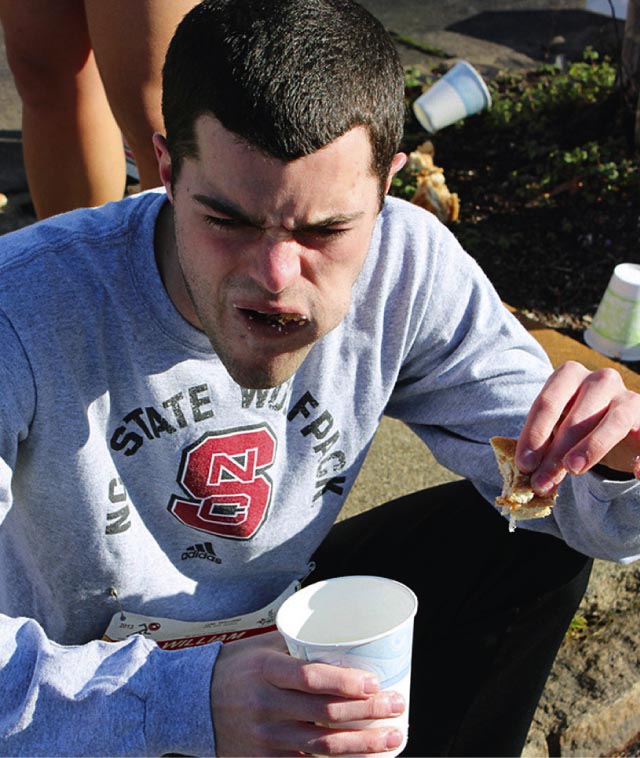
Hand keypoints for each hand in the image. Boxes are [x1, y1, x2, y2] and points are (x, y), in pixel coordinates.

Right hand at [210, 630, 405, 756]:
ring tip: (392, 737)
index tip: (375, 682)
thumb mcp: (261, 648)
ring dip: (363, 744)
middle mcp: (265, 706)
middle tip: (397, 705)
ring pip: (322, 746)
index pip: (311, 678)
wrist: (193, 703)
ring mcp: (263, 738)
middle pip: (324, 714)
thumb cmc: (236, 668)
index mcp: (265, 671)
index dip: (346, 682)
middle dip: (367, 712)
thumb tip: (345, 638)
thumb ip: (298, 645)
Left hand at [516, 361, 639, 493]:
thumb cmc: (576, 427)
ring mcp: (628, 397)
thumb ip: (543, 448)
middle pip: (576, 417)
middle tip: (541, 481)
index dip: (534, 435)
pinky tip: (636, 471)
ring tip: (572, 470)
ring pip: (614, 420)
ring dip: (591, 448)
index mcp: (569, 375)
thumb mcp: (555, 431)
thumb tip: (527, 474)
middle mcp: (601, 380)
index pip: (547, 403)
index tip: (524, 464)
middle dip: (555, 453)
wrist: (616, 429)